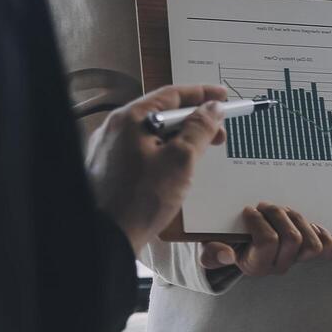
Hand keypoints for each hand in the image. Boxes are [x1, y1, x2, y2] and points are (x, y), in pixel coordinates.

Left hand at [85, 85, 227, 252]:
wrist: (108, 237)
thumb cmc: (139, 200)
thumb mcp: (181, 161)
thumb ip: (199, 129)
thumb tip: (212, 109)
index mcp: (130, 119)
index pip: (171, 95)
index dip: (202, 94)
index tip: (223, 97)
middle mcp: (116, 128)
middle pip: (162, 114)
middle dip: (194, 121)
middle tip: (218, 132)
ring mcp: (110, 148)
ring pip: (152, 134)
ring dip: (180, 139)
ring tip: (199, 154)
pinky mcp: (111, 167)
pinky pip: (142, 150)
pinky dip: (163, 152)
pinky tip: (176, 168)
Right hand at [199, 202, 331, 275]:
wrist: (237, 241)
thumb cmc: (223, 240)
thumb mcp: (209, 246)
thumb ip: (211, 253)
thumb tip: (227, 254)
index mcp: (255, 266)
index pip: (268, 242)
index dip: (259, 221)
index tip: (247, 211)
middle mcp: (278, 266)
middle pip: (293, 238)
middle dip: (278, 215)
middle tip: (264, 206)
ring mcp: (295, 259)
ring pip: (311, 242)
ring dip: (297, 219)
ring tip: (281, 212)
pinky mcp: (308, 251)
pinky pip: (327, 248)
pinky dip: (320, 233)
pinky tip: (305, 223)